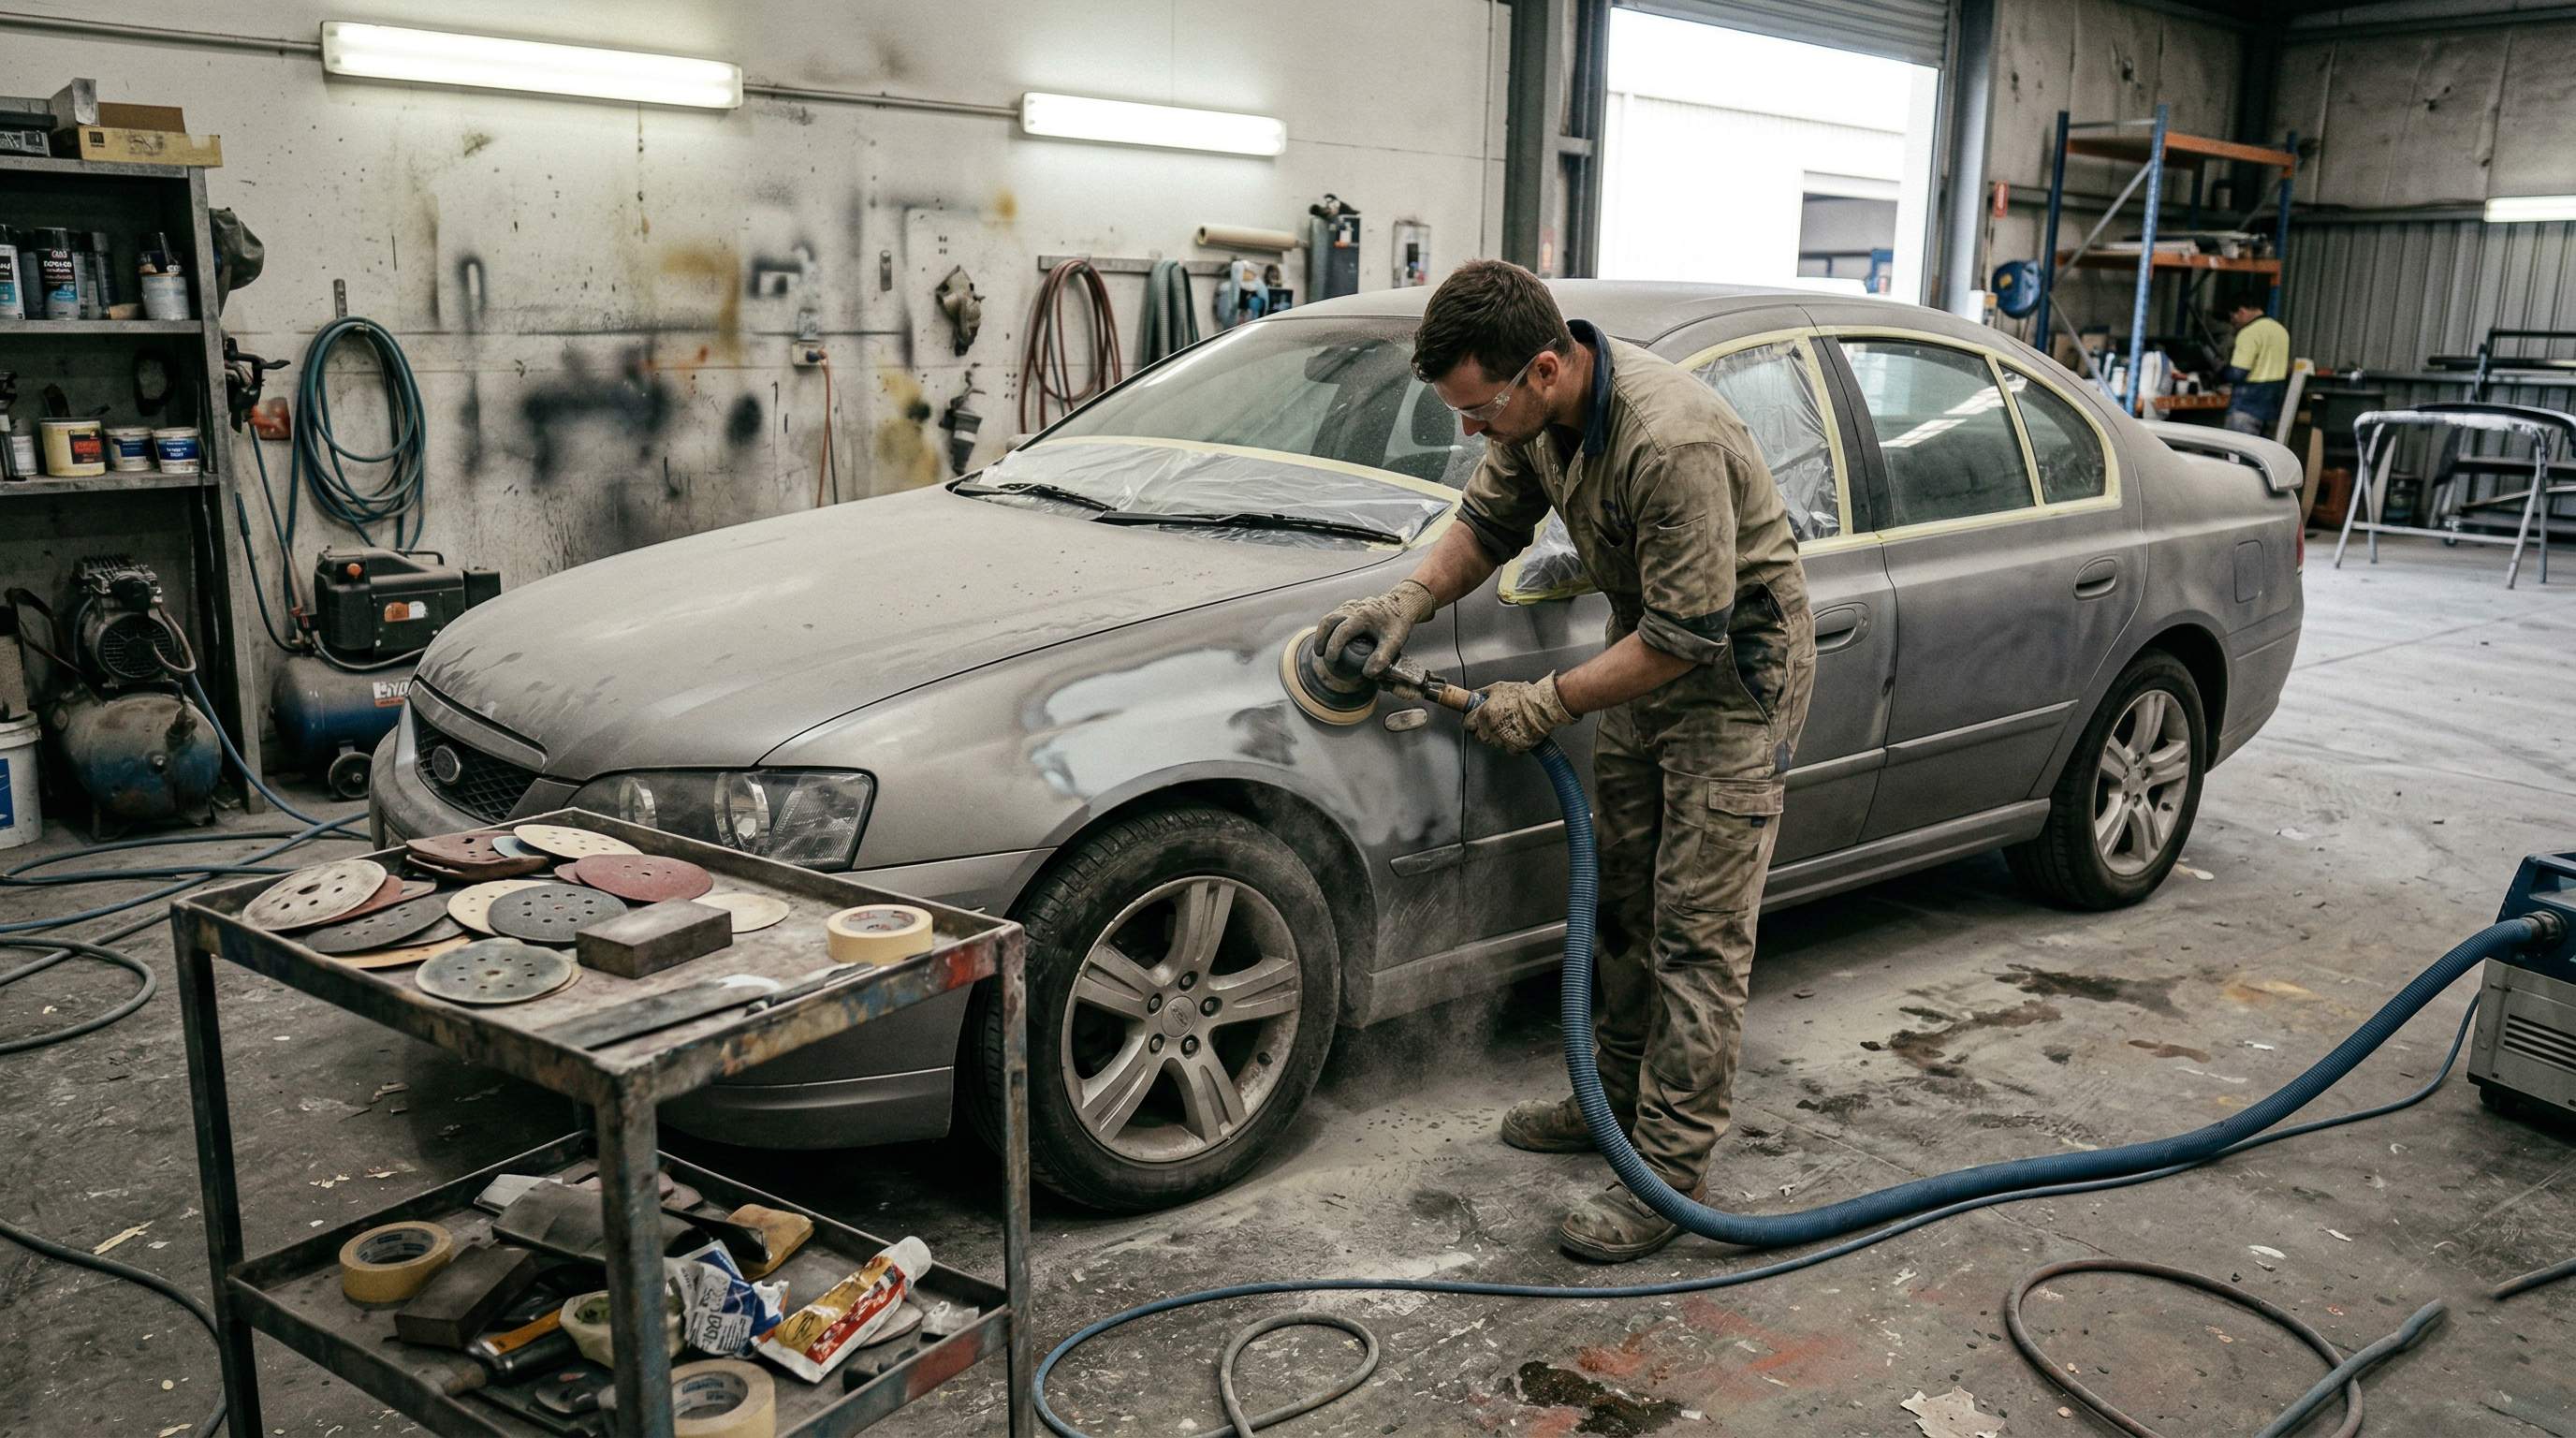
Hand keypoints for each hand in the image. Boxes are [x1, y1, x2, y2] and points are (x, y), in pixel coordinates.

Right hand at [1315, 579, 1434, 678]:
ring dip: (1322, 634)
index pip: (1342, 631)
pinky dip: (1328, 629)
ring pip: (1328, 618)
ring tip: (1322, 651)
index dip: (1334, 646)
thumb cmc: (1398, 623)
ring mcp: (1350, 606)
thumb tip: (1367, 674)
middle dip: (1321, 639)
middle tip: (1321, 655)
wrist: (1402, 605)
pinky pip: (1333, 617)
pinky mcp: (1348, 607)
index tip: (1331, 660)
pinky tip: (1330, 641)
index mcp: (1364, 615)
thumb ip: (1382, 658)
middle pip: (1328, 621)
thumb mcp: (1395, 642)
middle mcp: (1354, 608)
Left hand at [1466, 673, 1575, 752]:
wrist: (1542, 706)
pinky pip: (1509, 749)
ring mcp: (1502, 739)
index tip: (1475, 721)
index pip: (1468, 724)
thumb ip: (1484, 692)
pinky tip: (1518, 733)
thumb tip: (1475, 694)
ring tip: (1510, 726)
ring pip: (1494, 743)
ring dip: (1499, 738)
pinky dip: (1513, 744)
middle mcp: (1491, 728)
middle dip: (1485, 731)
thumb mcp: (1499, 687)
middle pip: (1480, 736)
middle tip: (1495, 723)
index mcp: (1484, 714)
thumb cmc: (1524, 695)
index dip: (1471, 722)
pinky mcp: (1515, 746)